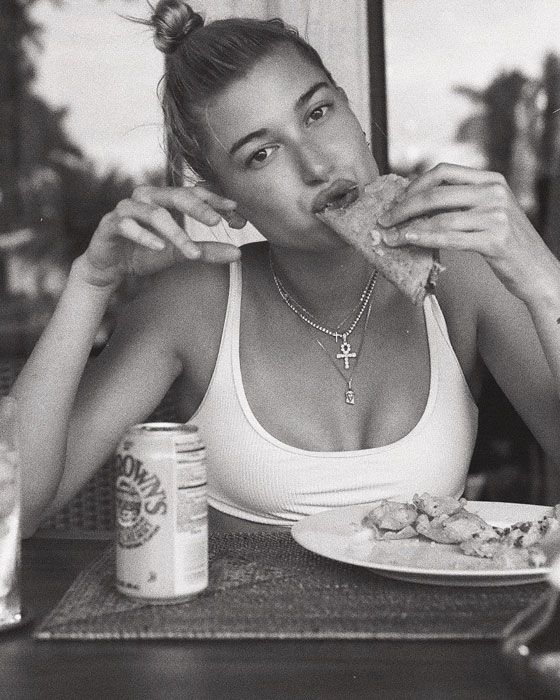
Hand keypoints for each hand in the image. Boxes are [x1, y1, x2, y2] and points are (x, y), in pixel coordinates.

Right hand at [77, 184, 243, 286]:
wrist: (108, 266)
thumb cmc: (145, 253)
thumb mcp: (178, 254)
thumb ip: (205, 251)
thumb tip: (237, 253)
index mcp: (165, 200)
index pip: (193, 193)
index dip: (214, 199)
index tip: (235, 210)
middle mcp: (147, 197)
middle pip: (175, 195)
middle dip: (198, 208)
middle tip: (217, 221)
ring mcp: (127, 208)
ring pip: (154, 213)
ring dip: (175, 233)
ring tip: (193, 252)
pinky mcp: (110, 224)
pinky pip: (127, 225)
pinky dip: (144, 236)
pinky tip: (158, 248)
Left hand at [378, 163, 557, 302]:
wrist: (537, 269)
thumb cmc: (508, 244)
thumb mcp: (489, 212)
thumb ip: (462, 203)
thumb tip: (417, 204)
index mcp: (492, 180)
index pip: (443, 172)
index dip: (414, 184)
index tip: (397, 200)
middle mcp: (494, 193)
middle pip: (435, 194)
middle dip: (403, 207)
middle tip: (384, 219)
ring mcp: (496, 215)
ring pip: (439, 218)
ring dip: (407, 227)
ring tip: (389, 237)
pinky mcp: (494, 239)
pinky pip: (449, 237)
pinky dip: (424, 238)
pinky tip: (407, 239)